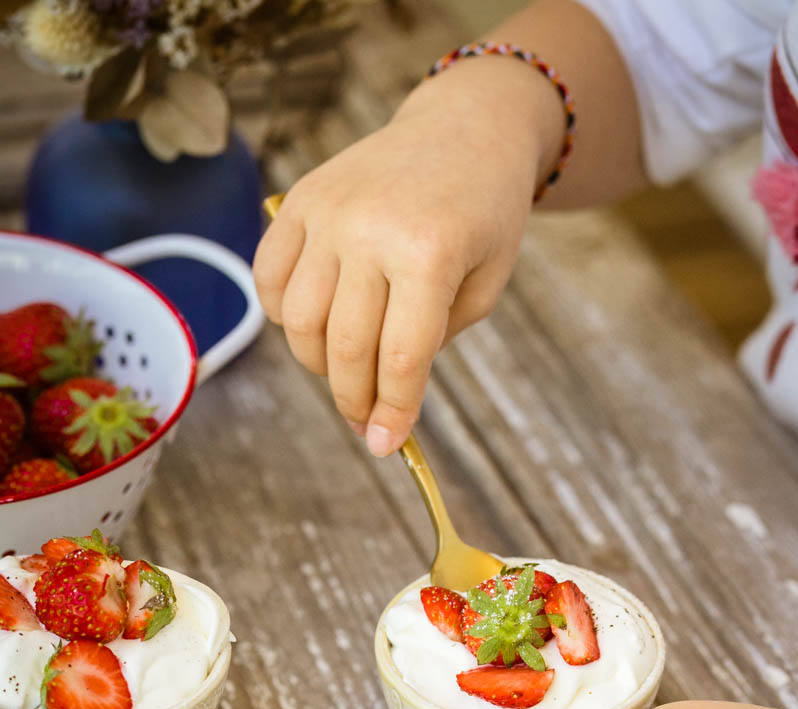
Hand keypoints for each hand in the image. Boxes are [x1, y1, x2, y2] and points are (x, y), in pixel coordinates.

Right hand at [253, 60, 554, 456]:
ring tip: (345, 370)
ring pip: (299, 321)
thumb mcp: (485, 285)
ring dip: (317, 364)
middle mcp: (370, 229)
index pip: (400, 357)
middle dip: (354, 400)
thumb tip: (379, 402)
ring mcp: (327, 211)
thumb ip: (434, 342)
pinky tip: (316, 325)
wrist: (463, 129)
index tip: (386, 447)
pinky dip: (284, 318)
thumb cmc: (483, 216)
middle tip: (367, 422)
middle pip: (343, 347)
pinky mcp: (298, 200)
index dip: (392, 412)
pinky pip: (269, 279)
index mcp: (429, 251)